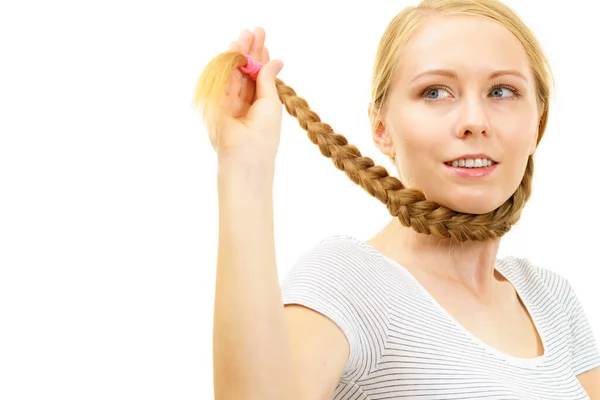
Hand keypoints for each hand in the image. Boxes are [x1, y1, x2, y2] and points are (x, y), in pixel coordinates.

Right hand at [214, 27, 283, 168]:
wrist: (245, 157)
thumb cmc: (264, 135)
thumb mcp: (270, 102)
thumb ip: (267, 79)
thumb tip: (276, 59)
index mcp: (258, 105)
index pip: (258, 75)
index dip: (260, 57)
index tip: (263, 40)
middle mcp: (242, 102)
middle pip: (245, 71)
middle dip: (249, 50)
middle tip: (255, 31)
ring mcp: (228, 103)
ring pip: (233, 72)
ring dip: (239, 52)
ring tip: (245, 35)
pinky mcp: (216, 104)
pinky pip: (221, 79)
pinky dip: (227, 63)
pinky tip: (235, 47)